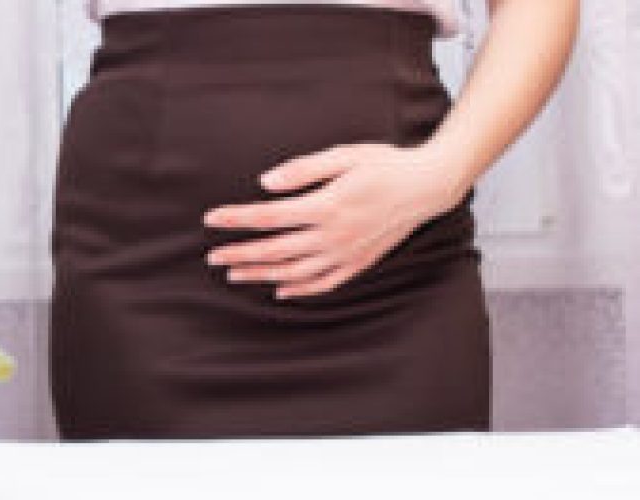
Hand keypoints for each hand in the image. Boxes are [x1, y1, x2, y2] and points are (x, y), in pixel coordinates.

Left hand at [203, 143, 471, 298]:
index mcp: (326, 206)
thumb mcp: (344, 155)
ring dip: (261, 275)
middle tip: (212, 257)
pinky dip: (299, 290)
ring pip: (294, 272)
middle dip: (239, 254)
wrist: (428, 186)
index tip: (211, 219)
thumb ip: (303, 169)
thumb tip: (265, 183)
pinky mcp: (359, 263)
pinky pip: (323, 283)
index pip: (268, 217)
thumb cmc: (385, 164)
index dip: (236, 219)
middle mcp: (334, 236)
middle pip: (274, 250)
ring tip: (234, 274)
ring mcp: (346, 253)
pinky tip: (279, 290)